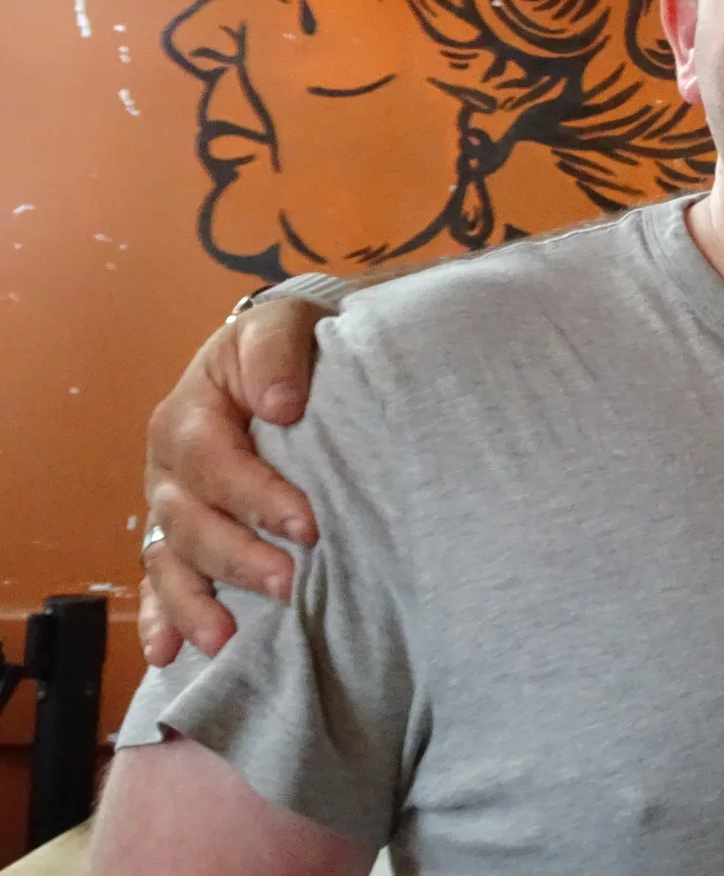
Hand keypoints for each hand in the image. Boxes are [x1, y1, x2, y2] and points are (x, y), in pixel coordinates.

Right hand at [137, 298, 325, 665]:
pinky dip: (161, 618)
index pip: (214, 463)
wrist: (282, 355)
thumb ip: (277, 354)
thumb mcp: (282, 325)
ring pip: (171, 561)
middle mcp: (169, 469)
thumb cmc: (284, 344)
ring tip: (226, 638)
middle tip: (289, 585)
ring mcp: (171, 508)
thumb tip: (279, 405)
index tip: (308, 525)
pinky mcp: (180, 536)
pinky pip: (160, 582)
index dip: (257, 497)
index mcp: (188, 417)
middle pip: (191, 522)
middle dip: (237, 558)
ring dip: (194, 603)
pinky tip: (170, 653)